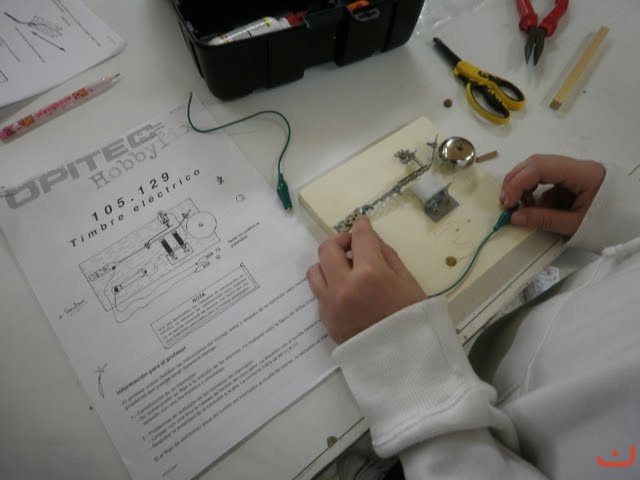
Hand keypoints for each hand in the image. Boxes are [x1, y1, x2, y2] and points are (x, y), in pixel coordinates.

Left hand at [306, 215, 425, 343]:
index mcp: (370, 273)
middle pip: (327, 248)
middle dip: (340, 241)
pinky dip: (329, 285)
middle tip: (352, 247)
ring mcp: (330, 303)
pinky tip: (345, 291)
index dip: (361, 225)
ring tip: (345, 270)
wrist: (402, 362)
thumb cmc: (412, 320)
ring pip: (315, 269)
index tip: (361, 222)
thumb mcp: (408, 282)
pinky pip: (319, 292)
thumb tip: (371, 239)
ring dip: (328, 264)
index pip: (359, 237)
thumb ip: (387, 256)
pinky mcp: (325, 318)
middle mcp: (344, 285)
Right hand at [500, 155, 604, 236]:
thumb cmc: (607, 223)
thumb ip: (544, 219)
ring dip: (523, 186)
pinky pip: (546, 181)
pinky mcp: (570, 180)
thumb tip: (514, 217)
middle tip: (506, 203)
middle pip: (536, 163)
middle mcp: (576, 166)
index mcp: (582, 172)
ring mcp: (572, 171)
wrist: (629, 223)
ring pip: (538, 169)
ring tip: (517, 206)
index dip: (519, 183)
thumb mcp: (575, 224)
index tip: (508, 204)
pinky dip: (534, 193)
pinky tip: (533, 207)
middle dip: (516, 181)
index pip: (540, 167)